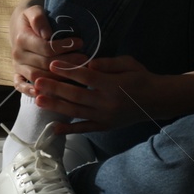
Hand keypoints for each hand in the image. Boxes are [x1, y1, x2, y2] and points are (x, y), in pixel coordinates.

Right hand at [10, 1, 83, 95]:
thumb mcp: (34, 11)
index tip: (80, 43)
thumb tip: (46, 34)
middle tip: (85, 58)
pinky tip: (44, 93)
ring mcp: (17, 66)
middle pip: (45, 64)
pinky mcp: (17, 74)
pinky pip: (20, 86)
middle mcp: (17, 55)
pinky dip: (29, 91)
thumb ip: (39, 19)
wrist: (19, 27)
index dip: (64, 47)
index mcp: (21, 39)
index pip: (46, 48)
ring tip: (76, 72)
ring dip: (58, 77)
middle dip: (66, 62)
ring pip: (38, 77)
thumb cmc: (32, 19)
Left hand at [32, 54, 161, 134]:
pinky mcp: (105, 126)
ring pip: (76, 112)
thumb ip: (108, 63)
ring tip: (38, 100)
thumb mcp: (128, 63)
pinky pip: (85, 129)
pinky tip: (54, 128)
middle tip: (37, 82)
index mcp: (113, 85)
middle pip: (76, 95)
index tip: (52, 65)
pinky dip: (70, 129)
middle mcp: (107, 103)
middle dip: (55, 88)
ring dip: (56, 106)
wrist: (157, 100)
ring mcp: (105, 117)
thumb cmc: (141, 78)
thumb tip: (89, 64)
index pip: (86, 78)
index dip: (68, 71)